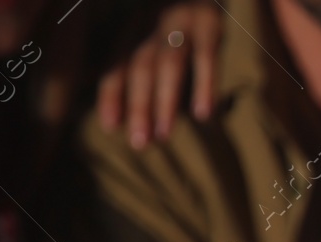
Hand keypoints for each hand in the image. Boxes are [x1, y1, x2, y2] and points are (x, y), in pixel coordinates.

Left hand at [98, 2, 222, 148]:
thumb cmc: (185, 20)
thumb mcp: (158, 33)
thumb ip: (148, 65)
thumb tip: (138, 111)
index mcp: (136, 26)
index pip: (117, 64)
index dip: (112, 95)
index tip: (111, 127)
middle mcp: (153, 23)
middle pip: (140, 68)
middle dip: (138, 107)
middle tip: (139, 143)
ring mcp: (182, 21)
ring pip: (167, 64)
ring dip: (164, 102)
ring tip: (164, 136)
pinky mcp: (210, 21)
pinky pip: (206, 56)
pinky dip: (205, 85)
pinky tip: (204, 114)